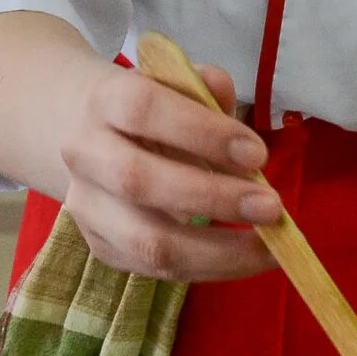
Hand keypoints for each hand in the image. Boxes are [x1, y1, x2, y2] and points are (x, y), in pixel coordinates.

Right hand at [54, 60, 279, 280]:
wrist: (89, 133)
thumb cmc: (151, 111)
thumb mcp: (178, 86)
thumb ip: (207, 92)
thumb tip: (235, 124)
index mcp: (105, 100)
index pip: (144, 110)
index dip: (202, 132)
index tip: (257, 154)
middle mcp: (85, 153)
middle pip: (137, 180)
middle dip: (212, 198)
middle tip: (271, 208)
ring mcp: (87, 206)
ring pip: (145, 241)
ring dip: (215, 251)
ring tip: (267, 248)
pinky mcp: (100, 245)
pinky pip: (155, 269)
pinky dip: (207, 268)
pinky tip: (244, 259)